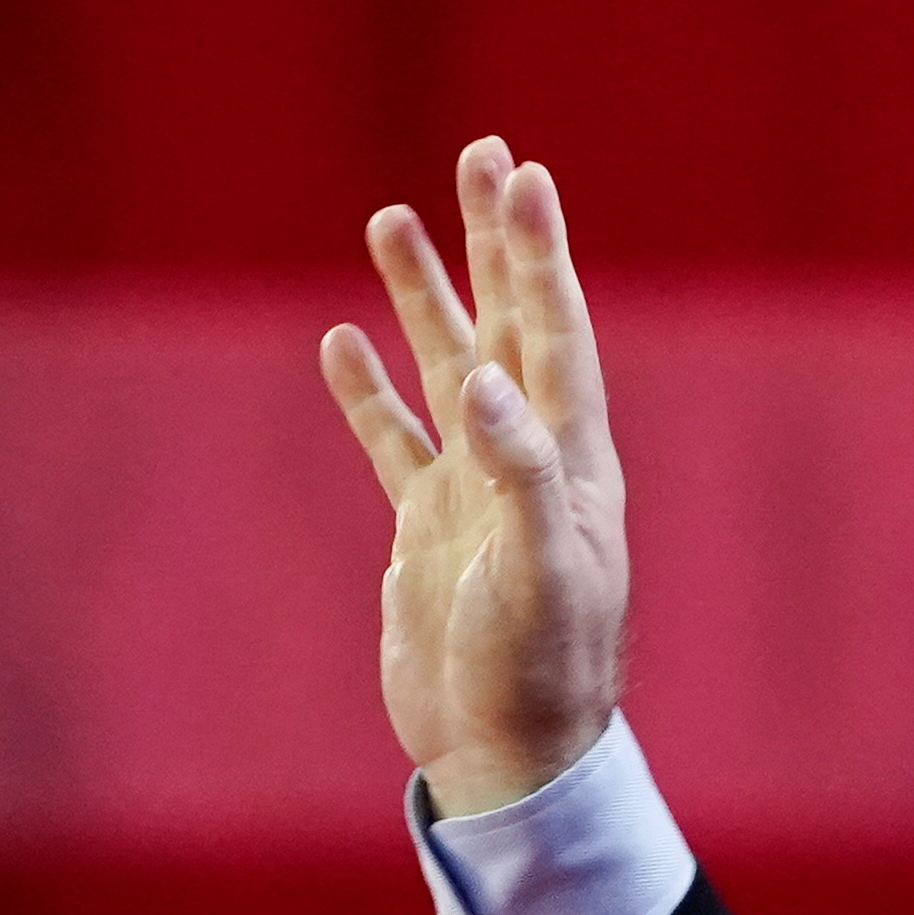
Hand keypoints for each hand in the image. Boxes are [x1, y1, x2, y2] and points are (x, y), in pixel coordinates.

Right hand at [320, 139, 628, 817]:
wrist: (507, 759)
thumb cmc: (540, 675)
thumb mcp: (537, 575)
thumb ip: (517, 475)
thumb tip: (483, 382)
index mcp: (571, 463)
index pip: (555, 333)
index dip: (538, 254)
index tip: (521, 175)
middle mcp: (527, 462)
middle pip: (507, 327)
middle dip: (492, 245)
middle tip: (479, 155)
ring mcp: (474, 494)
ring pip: (446, 371)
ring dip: (425, 299)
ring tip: (393, 220)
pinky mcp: (428, 532)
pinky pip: (394, 444)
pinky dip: (370, 394)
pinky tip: (342, 343)